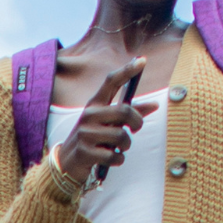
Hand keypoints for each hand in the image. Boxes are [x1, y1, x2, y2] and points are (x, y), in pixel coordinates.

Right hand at [55, 63, 146, 187]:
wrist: (67, 162)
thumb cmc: (94, 139)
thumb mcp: (109, 123)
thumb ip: (130, 114)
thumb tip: (155, 105)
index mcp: (95, 104)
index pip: (111, 82)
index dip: (127, 70)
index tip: (142, 60)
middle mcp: (89, 115)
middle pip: (124, 111)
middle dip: (136, 122)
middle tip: (136, 129)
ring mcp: (85, 133)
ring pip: (121, 136)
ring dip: (126, 145)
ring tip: (120, 148)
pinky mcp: (85, 151)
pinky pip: (113, 155)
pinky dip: (118, 160)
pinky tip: (113, 159)